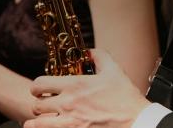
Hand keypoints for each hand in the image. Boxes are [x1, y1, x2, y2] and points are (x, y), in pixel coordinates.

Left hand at [25, 49, 150, 127]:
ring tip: (46, 117)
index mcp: (75, 85)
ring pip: (38, 123)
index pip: (40, 84)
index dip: (37, 86)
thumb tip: (88, 52)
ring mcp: (69, 122)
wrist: (134, 120)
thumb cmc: (124, 97)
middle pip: (37, 105)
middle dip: (39, 103)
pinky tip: (49, 127)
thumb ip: (99, 56)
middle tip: (46, 103)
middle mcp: (68, 104)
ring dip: (39, 120)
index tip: (41, 88)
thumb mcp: (114, 70)